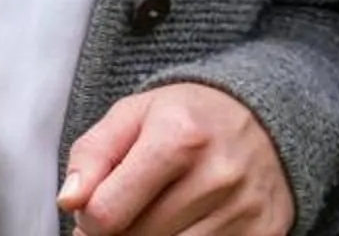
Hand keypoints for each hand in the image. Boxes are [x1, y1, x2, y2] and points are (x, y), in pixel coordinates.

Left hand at [58, 82, 295, 235]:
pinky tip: (188, 224)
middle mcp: (217, 175)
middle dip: (119, 233)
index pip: (105, 215)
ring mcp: (243, 210)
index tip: (100, 204)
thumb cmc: (189, 118)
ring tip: (158, 216)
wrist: (268, 119)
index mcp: (179, 137)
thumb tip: (70, 200)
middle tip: (129, 208)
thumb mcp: (134, 115)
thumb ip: (92, 154)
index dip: (88, 218)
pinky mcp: (264, 234)